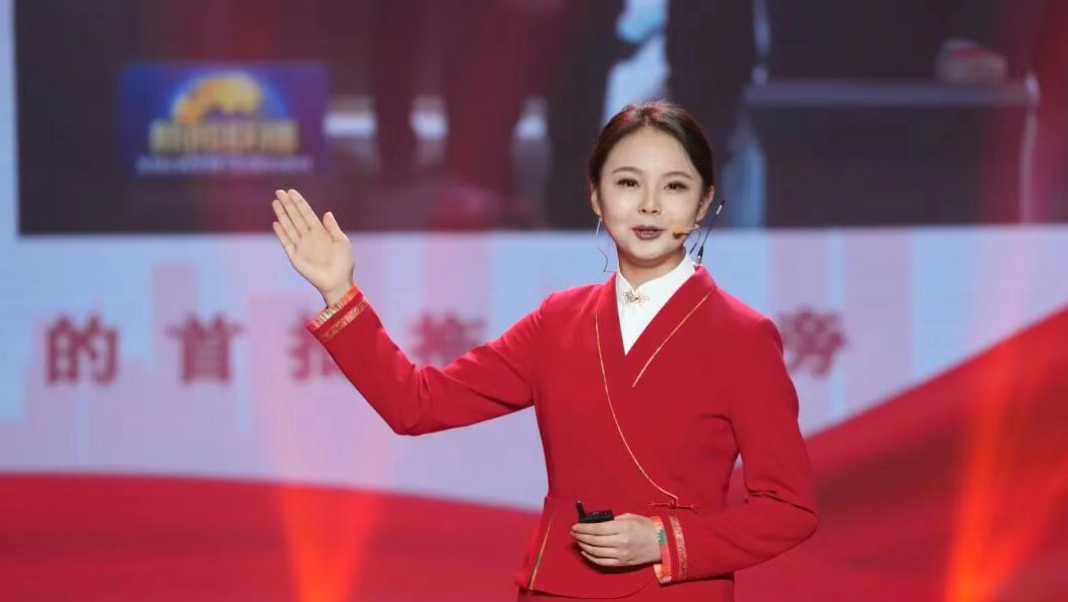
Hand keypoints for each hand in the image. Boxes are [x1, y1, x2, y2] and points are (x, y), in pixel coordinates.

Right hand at [270, 189, 354, 303]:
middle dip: (288, 204)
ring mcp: (301, 246)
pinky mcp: (295, 256)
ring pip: (289, 226)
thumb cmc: (343, 263)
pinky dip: (281, 233)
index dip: (299, 202)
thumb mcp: (342, 242)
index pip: (307, 213)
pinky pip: (286, 242)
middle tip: (279, 191)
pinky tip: (276, 222)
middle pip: (295, 217)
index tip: (291, 191)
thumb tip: (326, 213)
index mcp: (320, 232)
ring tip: (275, 202)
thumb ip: (333, 227)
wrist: (337, 282)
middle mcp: (308, 237)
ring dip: (282, 214)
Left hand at [571, 514, 660, 567]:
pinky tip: (585, 551)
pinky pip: (602, 562)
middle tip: (574, 532)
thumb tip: (597, 522)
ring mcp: (621, 555)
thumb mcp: (631, 517)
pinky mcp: (622, 564)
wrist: (662, 543)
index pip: (598, 528)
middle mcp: (621, 542)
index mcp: (623, 528)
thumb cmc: (646, 527)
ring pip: (596, 552)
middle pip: (594, 540)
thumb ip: (614, 520)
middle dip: (581, 536)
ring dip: (584, 546)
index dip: (584, 528)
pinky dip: (591, 557)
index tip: (575, 526)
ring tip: (578, 540)